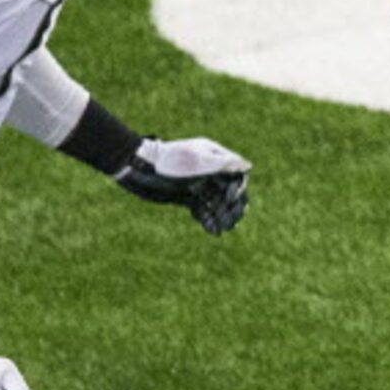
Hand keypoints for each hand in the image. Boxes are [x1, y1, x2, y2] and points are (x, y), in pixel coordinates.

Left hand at [116, 137, 251, 233]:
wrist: (140, 168)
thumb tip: (248, 166)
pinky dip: (209, 220)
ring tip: (224, 229)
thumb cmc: (168, 160)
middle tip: (231, 221)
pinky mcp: (188, 197)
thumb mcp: (198, 161)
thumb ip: (223, 164)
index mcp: (216, 158)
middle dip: (232, 207)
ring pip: (218, 204)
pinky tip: (212, 231)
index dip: (237, 189)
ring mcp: (200, 185)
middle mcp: (210, 172)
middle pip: (230, 192)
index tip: (229, 198)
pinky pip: (204, 210)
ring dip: (223, 216)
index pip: (236, 175)